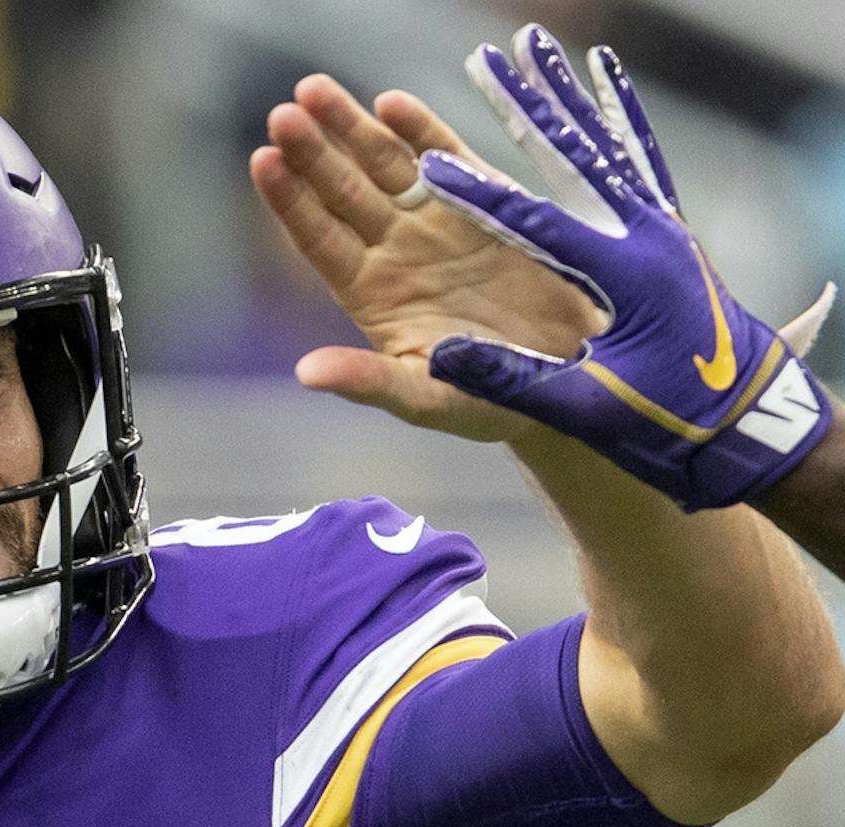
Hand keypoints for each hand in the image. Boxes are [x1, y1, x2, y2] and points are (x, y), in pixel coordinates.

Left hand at [250, 71, 603, 441]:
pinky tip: (390, 105)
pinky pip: (447, 156)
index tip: (263, 162)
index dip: (292, 201)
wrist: (571, 378)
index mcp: (372, 295)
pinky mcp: (488, 201)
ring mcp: (439, 221)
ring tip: (314, 90)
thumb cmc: (490, 402)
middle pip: (343, 191)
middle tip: (282, 113)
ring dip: (352, 128)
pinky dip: (421, 129)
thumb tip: (305, 373)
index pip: (319, 240)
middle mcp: (397, 251)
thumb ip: (366, 381)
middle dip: (314, 151)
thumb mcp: (423, 397)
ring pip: (385, 164)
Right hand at [409, 25, 833, 508]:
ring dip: (563, 96)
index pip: (534, 221)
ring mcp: (666, 227)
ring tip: (534, 50)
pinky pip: (638, 158)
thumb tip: (437, 359)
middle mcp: (648, 233)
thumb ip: (510, 380)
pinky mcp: (673, 232)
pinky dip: (617, 114)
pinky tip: (604, 77)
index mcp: (624, 271)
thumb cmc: (669, 424)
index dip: (476, 196)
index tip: (427, 168)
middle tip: (491, 58)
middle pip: (573, 155)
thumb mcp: (586, 408)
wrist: (751, 424)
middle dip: (526, 105)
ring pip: (606, 143)